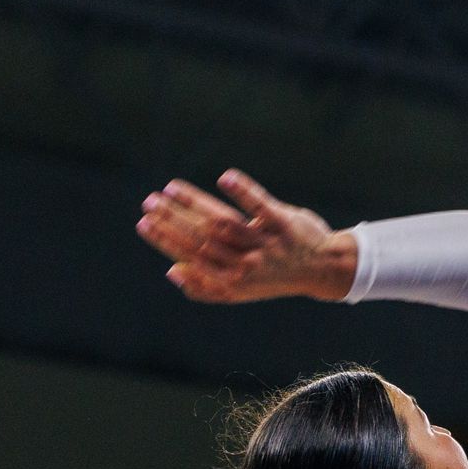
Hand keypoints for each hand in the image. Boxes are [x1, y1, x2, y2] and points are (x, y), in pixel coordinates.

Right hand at [136, 169, 355, 301]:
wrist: (323, 270)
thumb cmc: (275, 276)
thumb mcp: (241, 291)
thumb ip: (206, 287)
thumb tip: (172, 271)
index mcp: (233, 281)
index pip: (192, 257)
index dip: (166, 241)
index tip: (144, 223)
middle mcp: (248, 264)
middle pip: (203, 239)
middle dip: (172, 220)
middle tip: (150, 202)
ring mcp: (266, 243)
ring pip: (224, 222)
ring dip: (195, 203)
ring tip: (171, 188)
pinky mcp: (284, 224)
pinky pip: (260, 206)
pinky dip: (243, 191)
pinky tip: (224, 177)